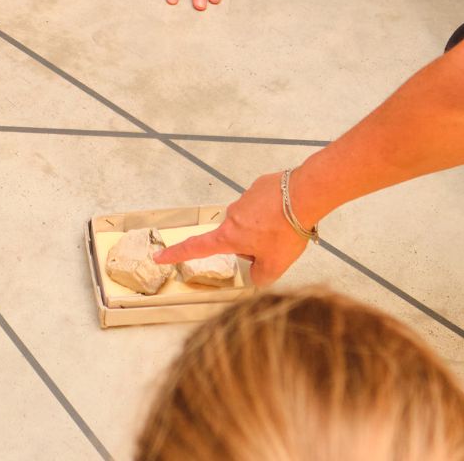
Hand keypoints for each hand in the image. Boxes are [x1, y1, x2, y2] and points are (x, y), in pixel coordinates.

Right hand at [153, 172, 313, 285]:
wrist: (304, 195)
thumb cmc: (286, 231)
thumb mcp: (274, 266)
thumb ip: (259, 277)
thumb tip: (255, 274)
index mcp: (229, 236)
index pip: (196, 248)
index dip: (176, 254)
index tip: (159, 255)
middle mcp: (232, 215)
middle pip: (235, 237)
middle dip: (251, 245)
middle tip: (275, 246)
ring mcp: (245, 198)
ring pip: (251, 221)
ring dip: (265, 227)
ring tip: (287, 229)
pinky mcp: (260, 186)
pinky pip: (263, 205)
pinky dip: (273, 212)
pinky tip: (289, 213)